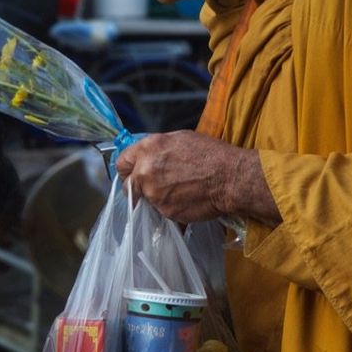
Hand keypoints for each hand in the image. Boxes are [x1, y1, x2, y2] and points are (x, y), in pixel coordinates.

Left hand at [112, 131, 235, 222]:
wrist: (230, 178)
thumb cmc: (210, 154)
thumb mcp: (179, 139)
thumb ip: (157, 150)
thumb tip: (147, 159)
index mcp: (148, 149)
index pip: (121, 162)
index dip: (127, 169)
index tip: (132, 174)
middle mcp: (145, 171)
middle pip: (129, 185)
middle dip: (138, 187)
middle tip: (154, 187)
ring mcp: (154, 194)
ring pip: (146, 200)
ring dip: (156, 198)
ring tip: (178, 192)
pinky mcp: (165, 211)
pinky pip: (162, 212)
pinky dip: (170, 208)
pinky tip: (185, 200)